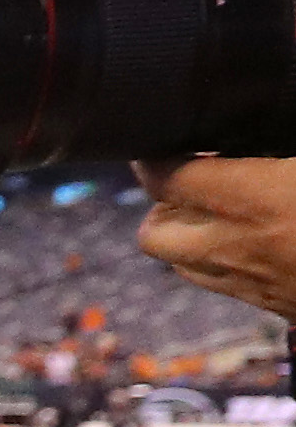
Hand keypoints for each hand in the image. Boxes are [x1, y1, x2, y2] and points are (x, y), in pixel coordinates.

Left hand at [137, 156, 295, 318]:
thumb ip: (276, 152)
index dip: (150, 160)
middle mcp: (235, 245)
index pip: (166, 180)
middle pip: (152, 233)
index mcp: (253, 199)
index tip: (154, 149)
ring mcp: (249, 282)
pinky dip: (214, 261)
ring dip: (185, 236)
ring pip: (180, 263)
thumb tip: (263, 122)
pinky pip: (216, 284)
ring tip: (216, 209)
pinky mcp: (270, 304)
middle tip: (191, 180)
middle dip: (160, 205)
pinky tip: (245, 240)